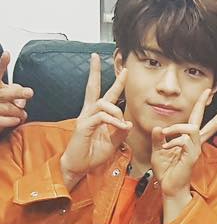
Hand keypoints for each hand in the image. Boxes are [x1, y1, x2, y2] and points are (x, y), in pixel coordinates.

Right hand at [0, 51, 32, 129]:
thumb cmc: (1, 100)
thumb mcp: (6, 90)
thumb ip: (15, 90)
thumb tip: (22, 102)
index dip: (2, 63)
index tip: (7, 54)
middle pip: (5, 93)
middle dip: (17, 92)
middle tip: (29, 92)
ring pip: (10, 109)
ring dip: (19, 112)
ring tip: (22, 114)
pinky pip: (2, 121)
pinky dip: (10, 121)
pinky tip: (16, 120)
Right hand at [59, 54, 131, 189]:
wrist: (79, 166)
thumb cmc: (94, 153)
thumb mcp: (114, 141)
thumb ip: (121, 131)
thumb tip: (129, 123)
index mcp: (96, 114)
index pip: (105, 94)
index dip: (115, 82)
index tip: (123, 70)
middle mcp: (89, 112)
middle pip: (92, 88)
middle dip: (94, 71)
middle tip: (95, 56)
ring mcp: (85, 118)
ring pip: (104, 103)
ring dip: (117, 112)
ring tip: (122, 124)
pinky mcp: (83, 126)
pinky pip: (102, 117)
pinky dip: (114, 121)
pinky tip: (120, 128)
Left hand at [152, 90, 216, 206]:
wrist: (169, 187)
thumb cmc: (165, 170)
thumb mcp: (157, 150)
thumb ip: (158, 138)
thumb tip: (159, 127)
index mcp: (189, 139)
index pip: (199, 119)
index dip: (202, 104)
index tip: (207, 91)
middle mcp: (196, 142)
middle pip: (212, 123)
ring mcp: (196, 149)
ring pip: (192, 127)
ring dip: (177, 127)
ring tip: (166, 134)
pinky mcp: (193, 155)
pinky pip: (183, 140)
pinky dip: (172, 142)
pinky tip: (165, 147)